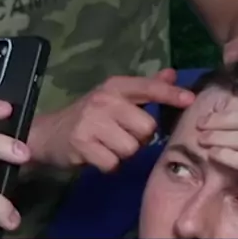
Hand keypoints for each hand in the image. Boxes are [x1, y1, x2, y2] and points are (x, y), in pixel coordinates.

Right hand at [28, 69, 194, 171]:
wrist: (47, 134)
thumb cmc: (89, 116)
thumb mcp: (115, 97)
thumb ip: (146, 88)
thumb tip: (172, 73)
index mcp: (115, 86)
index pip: (149, 88)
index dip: (171, 94)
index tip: (190, 100)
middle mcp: (104, 100)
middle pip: (147, 128)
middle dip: (139, 138)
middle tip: (121, 136)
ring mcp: (92, 121)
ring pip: (131, 148)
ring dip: (123, 153)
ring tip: (107, 146)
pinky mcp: (82, 144)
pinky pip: (113, 163)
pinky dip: (108, 165)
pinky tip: (97, 156)